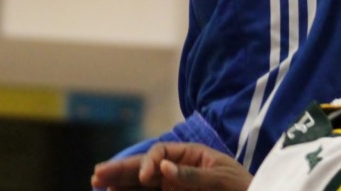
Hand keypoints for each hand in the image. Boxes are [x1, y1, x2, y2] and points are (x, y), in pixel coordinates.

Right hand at [92, 142, 253, 190]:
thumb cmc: (242, 188)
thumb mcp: (221, 180)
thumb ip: (192, 176)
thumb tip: (162, 167)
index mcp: (190, 156)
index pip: (160, 154)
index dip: (147, 163)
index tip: (145, 177)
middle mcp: (177, 171)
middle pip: (144, 168)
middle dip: (121, 171)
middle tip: (98, 175)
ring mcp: (173, 188)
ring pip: (141, 186)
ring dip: (121, 185)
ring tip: (100, 186)